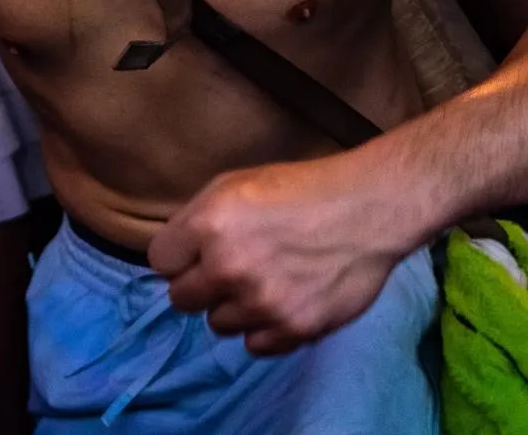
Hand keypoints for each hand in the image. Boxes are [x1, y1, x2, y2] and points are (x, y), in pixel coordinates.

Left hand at [149, 153, 406, 354]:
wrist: (367, 209)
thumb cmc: (300, 188)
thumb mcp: (236, 184)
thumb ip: (197, 220)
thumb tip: (174, 255)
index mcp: (209, 224)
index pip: (160, 261)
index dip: (180, 255)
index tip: (198, 251)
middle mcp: (228, 267)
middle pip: (181, 299)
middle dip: (201, 284)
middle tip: (231, 269)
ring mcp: (261, 302)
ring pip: (218, 324)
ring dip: (234, 307)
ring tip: (264, 282)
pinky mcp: (292, 329)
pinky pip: (254, 345)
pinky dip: (265, 327)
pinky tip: (283, 301)